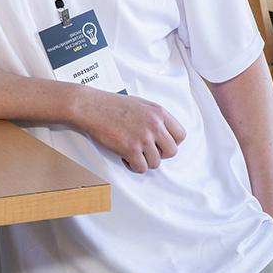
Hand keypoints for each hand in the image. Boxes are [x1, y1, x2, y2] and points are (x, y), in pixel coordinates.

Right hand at [72, 90, 186, 173]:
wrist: (92, 107)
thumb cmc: (112, 105)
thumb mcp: (141, 104)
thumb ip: (156, 117)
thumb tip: (165, 132)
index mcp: (159, 112)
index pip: (180, 135)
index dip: (171, 142)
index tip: (161, 144)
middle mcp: (154, 125)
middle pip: (172, 151)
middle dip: (160, 154)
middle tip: (147, 151)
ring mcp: (143, 138)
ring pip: (156, 163)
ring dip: (145, 161)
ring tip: (133, 153)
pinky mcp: (130, 149)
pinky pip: (141, 168)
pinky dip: (134, 166)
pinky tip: (126, 158)